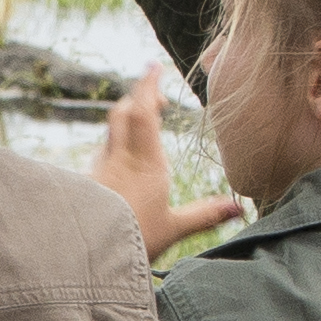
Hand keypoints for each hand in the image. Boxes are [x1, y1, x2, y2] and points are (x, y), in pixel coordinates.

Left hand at [87, 62, 226, 252]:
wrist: (83, 255)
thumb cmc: (131, 240)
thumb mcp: (174, 229)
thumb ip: (204, 215)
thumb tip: (237, 207)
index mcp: (146, 162)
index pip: (145, 111)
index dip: (149, 85)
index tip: (153, 65)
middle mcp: (119, 158)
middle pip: (124, 112)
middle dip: (138, 97)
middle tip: (154, 94)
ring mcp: (99, 169)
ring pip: (111, 132)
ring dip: (125, 119)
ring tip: (139, 121)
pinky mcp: (84, 184)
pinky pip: (101, 154)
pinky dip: (113, 145)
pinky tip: (117, 160)